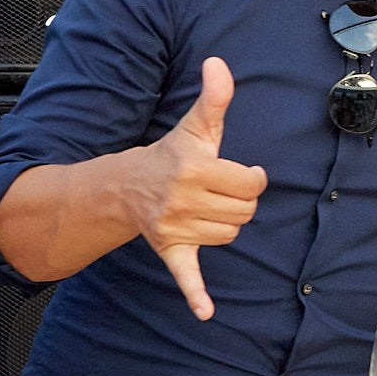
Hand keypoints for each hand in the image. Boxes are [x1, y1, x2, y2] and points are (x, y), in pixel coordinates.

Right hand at [124, 57, 267, 319]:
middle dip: (240, 201)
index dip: (251, 178)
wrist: (124, 186)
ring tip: (208, 207)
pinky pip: (186, 276)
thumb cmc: (171, 154)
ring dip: (228, 223)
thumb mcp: (195, 125)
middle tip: (219, 191)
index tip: (239, 173)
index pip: (250, 182)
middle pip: (245, 211)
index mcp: (193, 168)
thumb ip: (214, 97)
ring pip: (231, 234)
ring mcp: (175, 228)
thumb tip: (219, 63)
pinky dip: (196, 295)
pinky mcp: (171, 250)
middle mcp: (182, 199)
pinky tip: (206, 312)